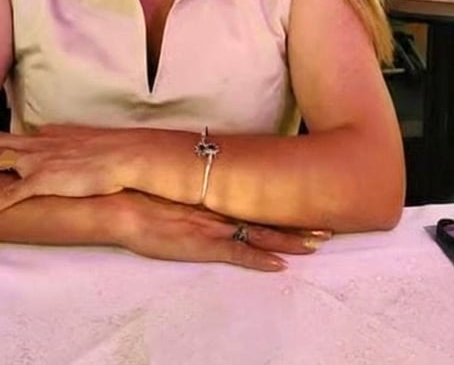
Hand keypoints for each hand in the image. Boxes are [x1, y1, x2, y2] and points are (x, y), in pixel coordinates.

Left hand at [0, 125, 135, 220]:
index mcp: (47, 137)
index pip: (12, 137)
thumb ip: (64, 140)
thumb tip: (53, 137)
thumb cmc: (111, 151)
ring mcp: (37, 162)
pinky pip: (8, 197)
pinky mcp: (43, 181)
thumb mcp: (83, 140)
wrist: (125, 155)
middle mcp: (37, 145)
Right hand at [114, 192, 331, 272]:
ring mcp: (214, 227)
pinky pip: (238, 254)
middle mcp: (222, 208)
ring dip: (291, 240)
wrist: (125, 205)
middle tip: (328, 227)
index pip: (259, 200)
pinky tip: (281, 266)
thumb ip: (204, 191)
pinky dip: (260, 260)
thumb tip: (220, 188)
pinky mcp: (203, 245)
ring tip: (318, 243)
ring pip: (262, 234)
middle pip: (268, 217)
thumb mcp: (182, 189)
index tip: (311, 202)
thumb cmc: (149, 196)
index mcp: (218, 195)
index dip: (286, 205)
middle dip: (299, 224)